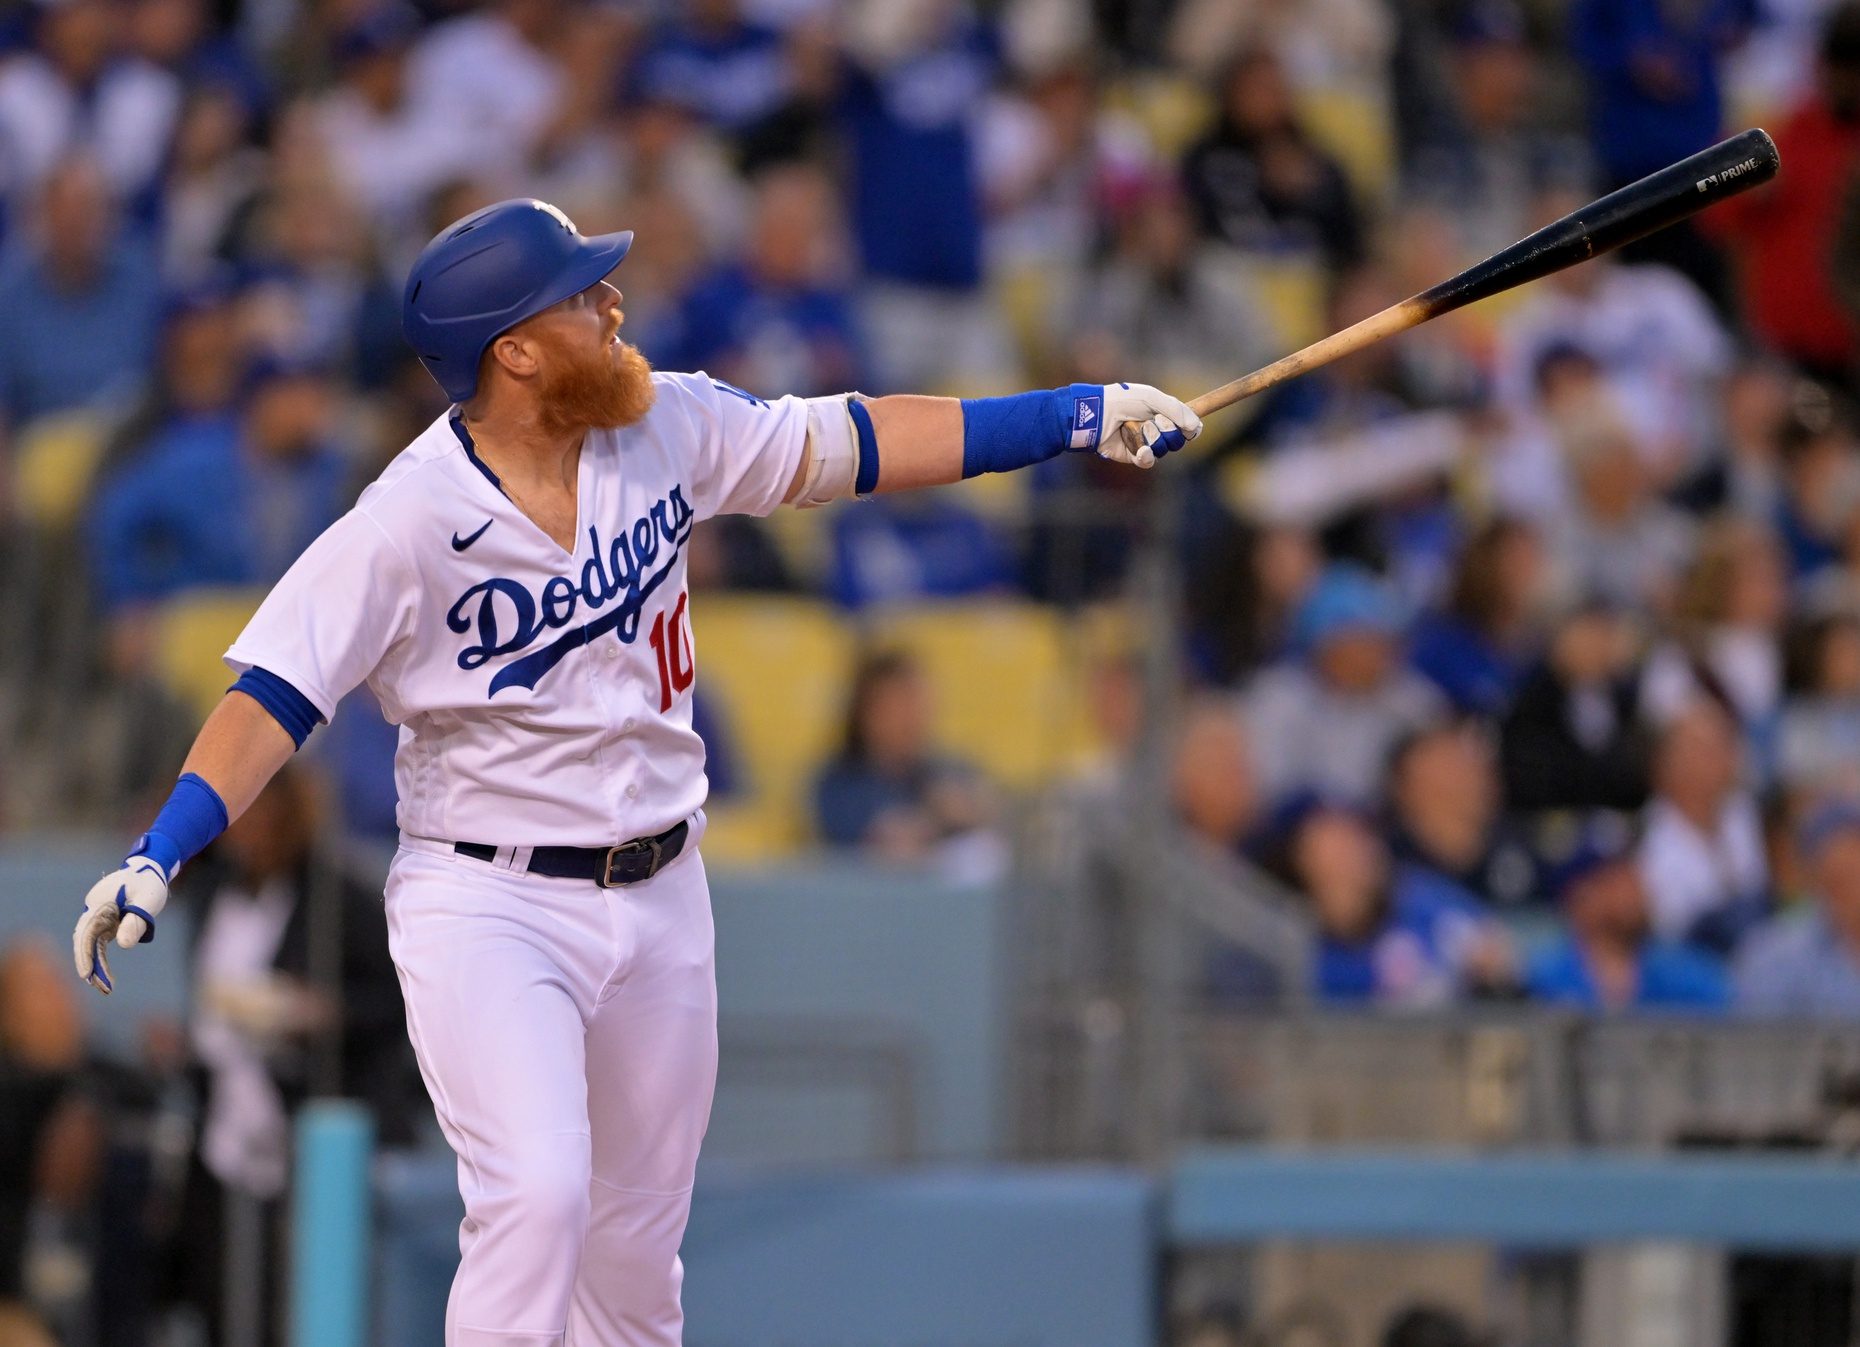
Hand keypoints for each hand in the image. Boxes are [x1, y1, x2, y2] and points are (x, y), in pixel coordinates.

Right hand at [71, 858, 168, 994]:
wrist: (150, 869)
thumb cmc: (149, 883)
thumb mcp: (147, 901)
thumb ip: (135, 921)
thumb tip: (122, 945)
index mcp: (99, 902)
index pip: (86, 933)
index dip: (84, 955)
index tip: (86, 974)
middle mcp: (93, 910)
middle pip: (84, 941)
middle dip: (89, 965)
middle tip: (100, 987)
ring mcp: (97, 916)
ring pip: (90, 944)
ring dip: (95, 964)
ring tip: (104, 987)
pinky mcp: (104, 922)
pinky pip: (97, 943)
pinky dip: (99, 958)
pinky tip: (103, 974)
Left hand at [1091, 382, 1202, 468]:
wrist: (1097, 415)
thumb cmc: (1123, 401)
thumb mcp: (1152, 398)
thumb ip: (1177, 410)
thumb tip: (1198, 428)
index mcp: (1162, 413)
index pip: (1186, 425)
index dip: (1190, 428)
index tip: (1191, 428)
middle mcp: (1156, 429)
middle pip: (1178, 439)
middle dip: (1168, 430)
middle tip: (1154, 420)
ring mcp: (1145, 443)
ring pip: (1163, 449)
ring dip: (1151, 438)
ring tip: (1135, 428)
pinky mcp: (1133, 456)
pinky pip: (1150, 461)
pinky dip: (1146, 455)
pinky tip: (1140, 450)